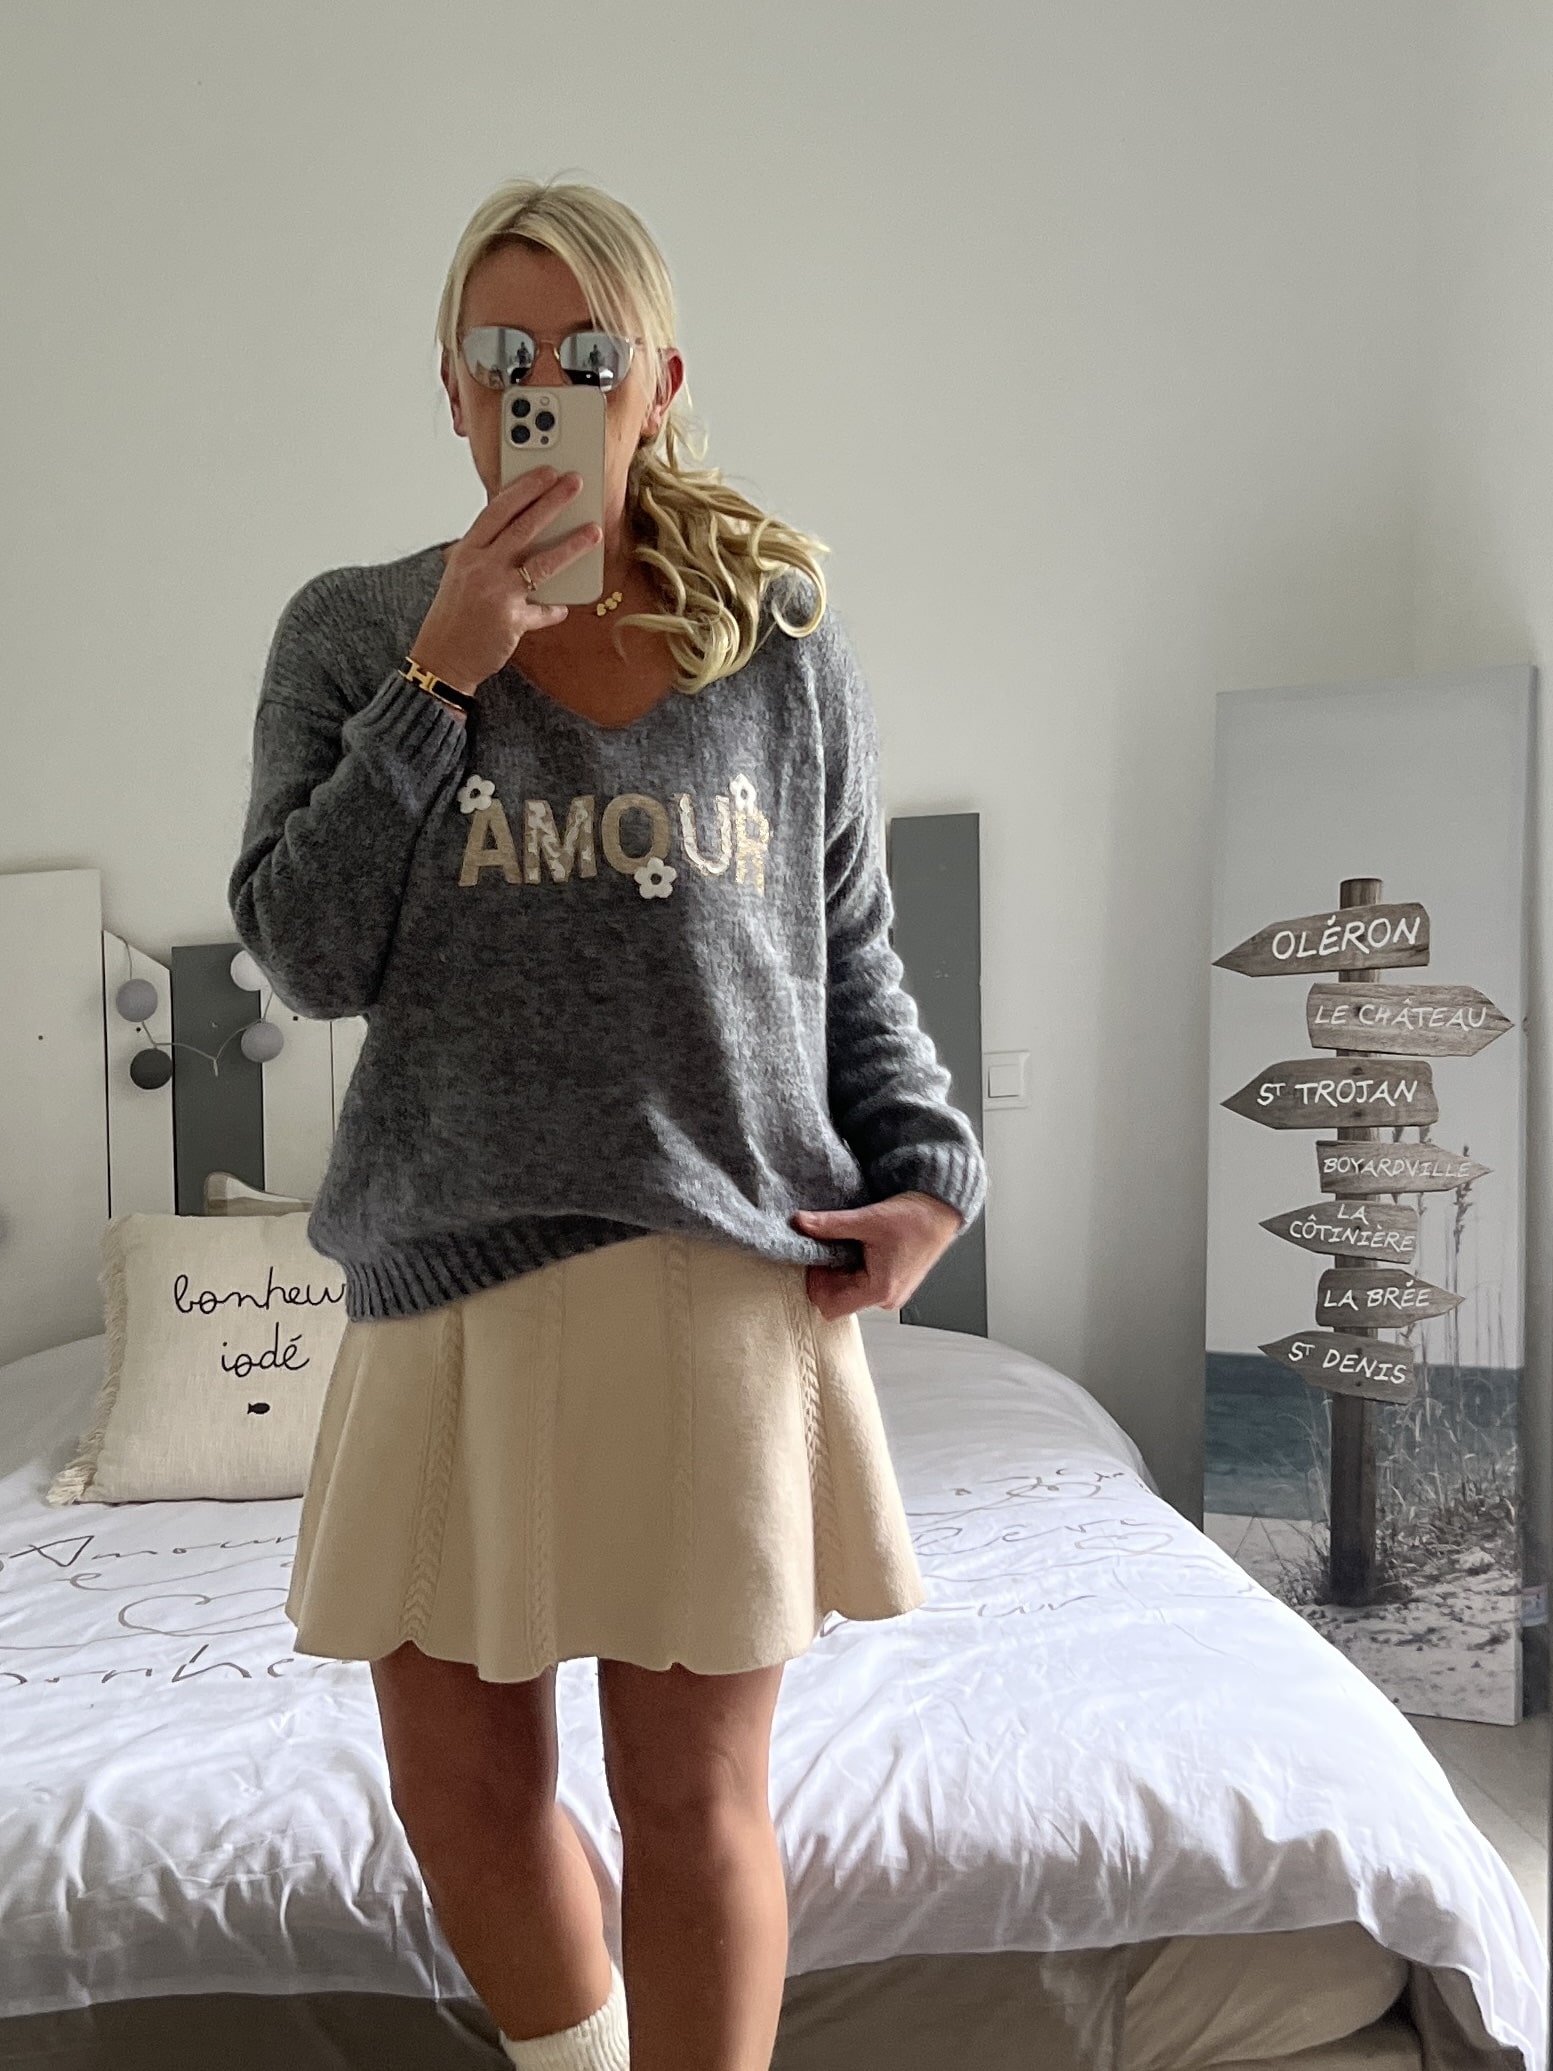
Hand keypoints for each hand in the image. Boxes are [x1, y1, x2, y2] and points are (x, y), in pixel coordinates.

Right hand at [409, 468, 601, 694]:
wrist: (442, 658)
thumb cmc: (454, 616)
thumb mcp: (462, 575)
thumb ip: (489, 555)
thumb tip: (525, 538)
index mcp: (467, 551)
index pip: (497, 510)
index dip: (523, 489)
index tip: (545, 472)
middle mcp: (480, 567)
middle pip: (522, 526)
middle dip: (552, 501)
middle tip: (574, 484)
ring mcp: (496, 592)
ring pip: (541, 562)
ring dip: (571, 545)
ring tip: (594, 532)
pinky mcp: (511, 620)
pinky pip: (543, 610)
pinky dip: (555, 609)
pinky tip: (564, 606)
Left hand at [790, 1191, 963, 1319]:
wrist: (943, 1210)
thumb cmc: (918, 1218)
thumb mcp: (868, 1219)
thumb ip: (830, 1224)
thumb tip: (800, 1223)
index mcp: (879, 1290)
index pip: (830, 1306)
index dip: (816, 1283)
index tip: (817, 1257)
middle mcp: (886, 1298)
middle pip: (838, 1299)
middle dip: (827, 1275)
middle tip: (828, 1246)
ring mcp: (891, 1292)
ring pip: (849, 1291)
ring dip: (840, 1270)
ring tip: (847, 1243)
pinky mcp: (893, 1282)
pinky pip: (862, 1284)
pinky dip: (854, 1267)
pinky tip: (859, 1245)